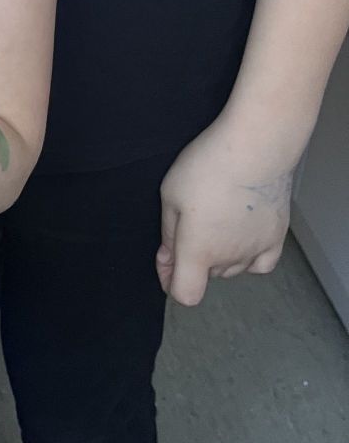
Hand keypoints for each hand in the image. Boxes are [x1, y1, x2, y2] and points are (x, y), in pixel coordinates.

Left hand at [156, 116, 292, 306]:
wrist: (255, 148)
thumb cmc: (208, 167)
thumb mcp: (170, 195)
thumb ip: (168, 233)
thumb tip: (168, 256)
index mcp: (199, 251)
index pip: (185, 294)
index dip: (170, 281)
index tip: (166, 259)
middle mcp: (229, 258)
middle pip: (207, 274)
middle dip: (193, 257)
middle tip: (189, 221)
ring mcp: (256, 250)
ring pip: (232, 268)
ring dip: (219, 255)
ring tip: (216, 217)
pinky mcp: (276, 237)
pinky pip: (261, 264)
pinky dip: (249, 257)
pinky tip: (242, 237)